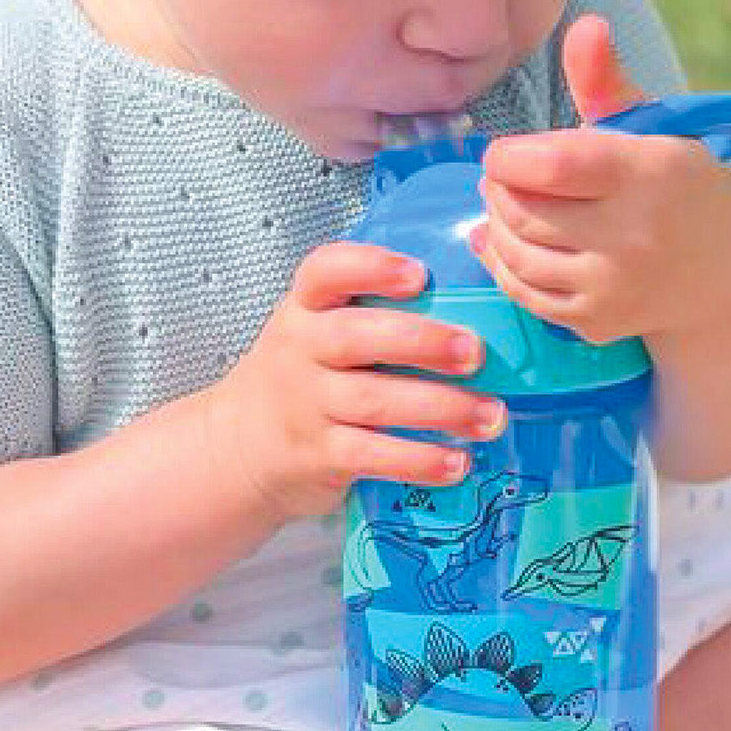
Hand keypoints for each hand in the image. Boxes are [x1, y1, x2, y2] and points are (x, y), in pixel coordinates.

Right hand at [206, 242, 507, 520]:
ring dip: (440, 408)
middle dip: (421, 342)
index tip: (418, 274)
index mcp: (306, 308)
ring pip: (374, 401)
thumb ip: (373, 315)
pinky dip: (419, 460)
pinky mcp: (318, 454)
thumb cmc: (304, 376)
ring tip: (490, 415)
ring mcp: (306, 404)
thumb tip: (474, 310)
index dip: (370, 267)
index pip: (325, 271)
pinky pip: (372, 456)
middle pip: (357, 337)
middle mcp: (300, 349)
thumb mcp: (316, 332)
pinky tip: (458, 462)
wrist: (239, 445)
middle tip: (475, 352)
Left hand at [470, 15, 730, 345]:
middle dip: (496, 189)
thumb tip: (585, 25)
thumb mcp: (656, 130)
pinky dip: (505, 265)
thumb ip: (608, 82)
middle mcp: (633, 233)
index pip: (549, 163)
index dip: (507, 156)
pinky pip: (526, 292)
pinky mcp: (597, 321)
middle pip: (522, 209)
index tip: (504, 151)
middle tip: (499, 177)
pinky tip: (509, 244)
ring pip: (516, 253)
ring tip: (504, 205)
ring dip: (494, 225)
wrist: (727, 280)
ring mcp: (614, 284)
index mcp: (648, 173)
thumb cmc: (680, 187)